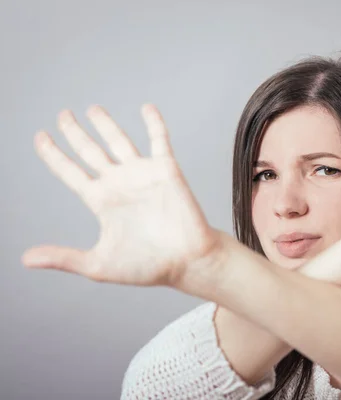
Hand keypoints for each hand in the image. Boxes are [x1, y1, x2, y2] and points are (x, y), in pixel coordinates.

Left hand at [22, 105, 223, 287]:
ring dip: (106, 124)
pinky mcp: (166, 170)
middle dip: (74, 132)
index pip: (70, 171)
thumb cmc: (148, 266)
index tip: (41, 137)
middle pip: (90, 150)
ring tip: (93, 108)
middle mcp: (119, 183)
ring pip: (118, 140)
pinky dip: (154, 123)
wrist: (187, 261)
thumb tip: (25, 259)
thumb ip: (63, 257)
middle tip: (62, 115)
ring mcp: (142, 174)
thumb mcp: (98, 263)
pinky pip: (159, 140)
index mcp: (101, 201)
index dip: (53, 154)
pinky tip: (147, 108)